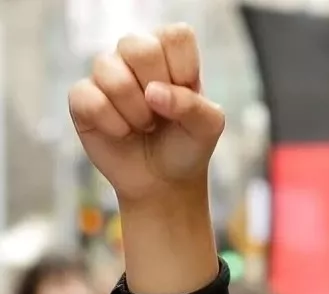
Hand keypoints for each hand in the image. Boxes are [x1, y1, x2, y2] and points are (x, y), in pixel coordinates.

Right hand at [68, 25, 223, 206]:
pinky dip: (113, 125)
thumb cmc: (187, 147)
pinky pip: (89, 98)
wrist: (164, 183)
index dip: (183, 71)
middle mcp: (134, 57)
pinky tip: (123, 133)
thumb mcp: (207, 128)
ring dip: (135, 111)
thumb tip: (153, 92)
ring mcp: (106, 74)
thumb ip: (194, 105)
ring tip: (145, 126)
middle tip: (161, 114)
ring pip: (110, 71)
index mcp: (169, 54)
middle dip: (155, 89)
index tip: (187, 98)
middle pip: (137, 46)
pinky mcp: (83, 97)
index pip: (175, 37)